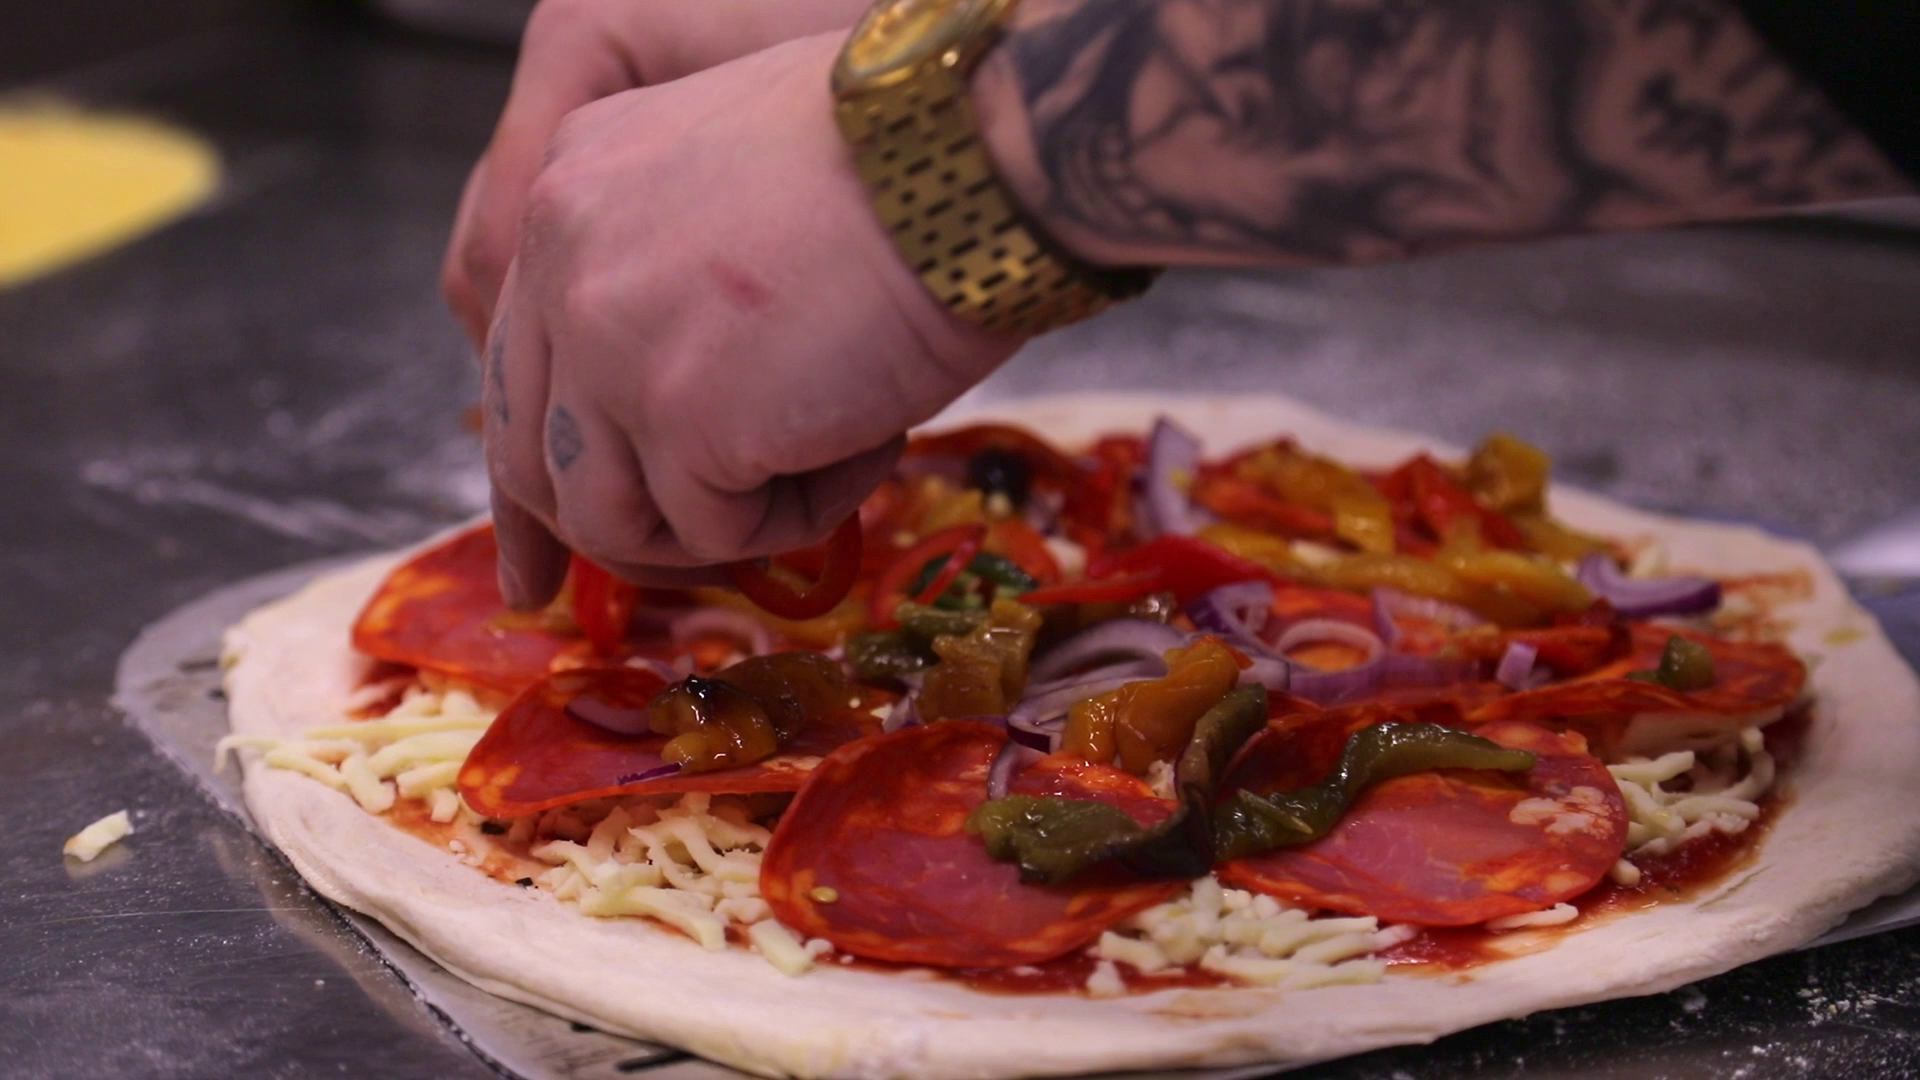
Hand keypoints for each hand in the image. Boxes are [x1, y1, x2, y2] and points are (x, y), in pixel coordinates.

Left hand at [483, 33, 1016, 605]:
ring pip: (608, 518)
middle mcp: (562, 264)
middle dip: (616, 526)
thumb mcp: (731, 177)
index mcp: (567, 190)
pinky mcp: (684, 422)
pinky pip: (719, 532)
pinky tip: (866, 445)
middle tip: (701, 548)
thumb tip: (673, 390)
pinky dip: (801, 513)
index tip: (568, 545)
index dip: (554, 462)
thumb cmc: (899, 159)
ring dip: (719, 521)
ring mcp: (611, 348)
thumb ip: (664, 264)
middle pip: (532, 457)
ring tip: (819, 461)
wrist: (968, 159)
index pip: (520, 363)